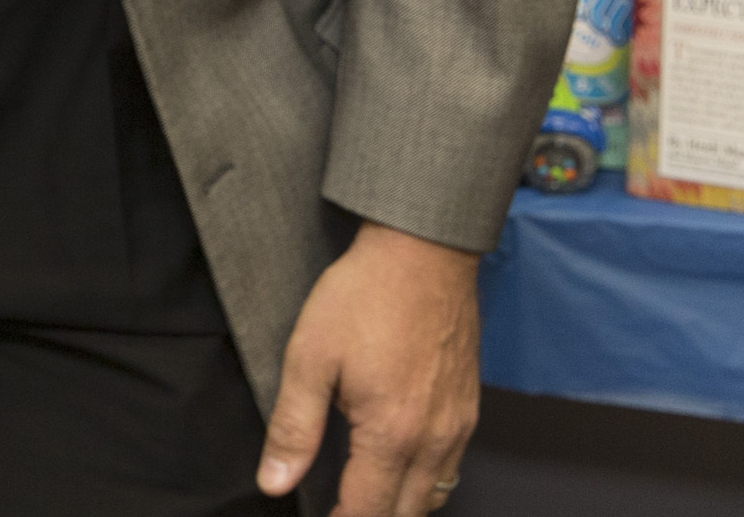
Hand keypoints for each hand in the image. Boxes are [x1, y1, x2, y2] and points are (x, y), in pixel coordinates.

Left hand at [257, 221, 482, 513]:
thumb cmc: (362, 299)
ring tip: (365, 497)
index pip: (369, 510)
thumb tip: (274, 482)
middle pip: (408, 512)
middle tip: (339, 510)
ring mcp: (459, 425)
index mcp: (393, 435)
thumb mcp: (309, 357)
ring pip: (435, 493)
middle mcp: (434, 440)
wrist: (423, 254)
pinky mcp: (469, 407)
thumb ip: (293, 427)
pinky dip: (426, 480)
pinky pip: (452, 465)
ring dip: (402, 505)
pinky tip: (399, 465)